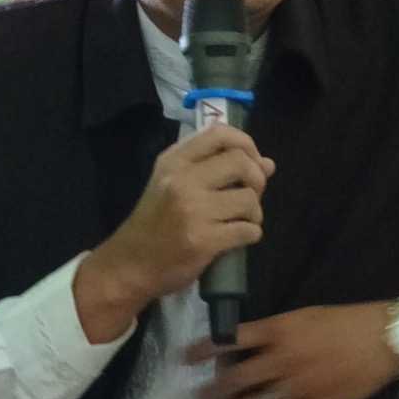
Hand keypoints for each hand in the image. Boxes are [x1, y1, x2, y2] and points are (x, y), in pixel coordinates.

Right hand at [73, 125, 274, 343]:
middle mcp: (182, 180)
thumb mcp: (175, 185)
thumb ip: (216, 170)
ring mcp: (192, 210)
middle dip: (257, 180)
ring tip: (242, 221)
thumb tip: (268, 164)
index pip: (220, 132)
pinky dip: (252, 234)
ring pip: (249, 199)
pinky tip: (238, 237)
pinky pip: (248, 230)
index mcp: (173, 161)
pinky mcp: (203, 240)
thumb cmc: (155, 224)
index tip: (251, 163)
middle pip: (241, 162)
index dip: (246, 144)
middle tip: (249, 196)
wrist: (130, 265)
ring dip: (255, 212)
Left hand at [188, 302, 398, 398]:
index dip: (205, 349)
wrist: (384, 339)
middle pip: (236, 379)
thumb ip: (275, 330)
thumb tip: (247, 344)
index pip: (232, 340)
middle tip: (196, 398)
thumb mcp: (304, 315)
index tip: (184, 357)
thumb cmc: (345, 321)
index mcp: (279, 330)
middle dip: (213, 390)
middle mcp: (282, 359)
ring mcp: (297, 386)